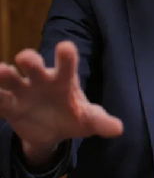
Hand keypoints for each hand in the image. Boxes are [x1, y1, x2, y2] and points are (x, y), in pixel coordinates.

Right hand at [0, 41, 122, 164]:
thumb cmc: (74, 116)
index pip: (66, 64)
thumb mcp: (89, 120)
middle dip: (30, 60)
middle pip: (34, 65)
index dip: (65, 56)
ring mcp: (23, 91)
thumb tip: (118, 129)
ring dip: (4, 75)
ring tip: (1, 71)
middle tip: (26, 58)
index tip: (65, 47)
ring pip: (10, 79)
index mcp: (64, 80)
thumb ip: (101, 121)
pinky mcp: (8, 105)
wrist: (52, 130)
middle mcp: (41, 80)